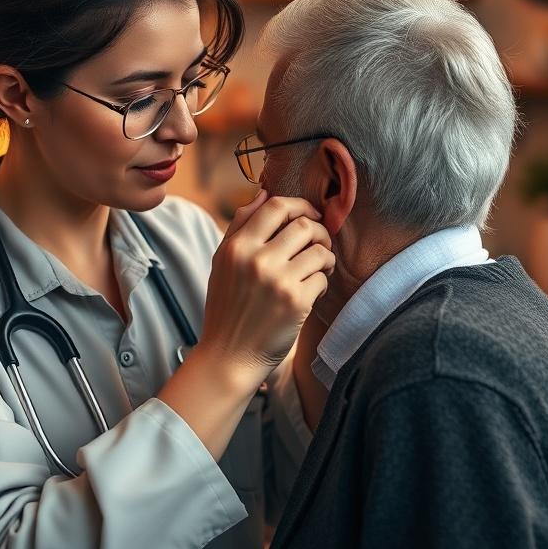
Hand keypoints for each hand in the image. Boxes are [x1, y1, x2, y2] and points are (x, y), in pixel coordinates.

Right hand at [200, 190, 334, 389]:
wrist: (228, 356)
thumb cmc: (226, 308)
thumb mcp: (222, 262)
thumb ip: (240, 226)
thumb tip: (263, 192)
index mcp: (237, 247)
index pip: (276, 206)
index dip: (300, 205)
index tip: (310, 215)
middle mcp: (257, 260)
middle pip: (304, 225)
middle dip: (320, 230)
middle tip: (320, 243)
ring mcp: (278, 281)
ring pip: (319, 250)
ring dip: (325, 257)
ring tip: (319, 267)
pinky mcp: (296, 303)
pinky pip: (323, 278)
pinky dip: (322, 283)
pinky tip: (312, 292)